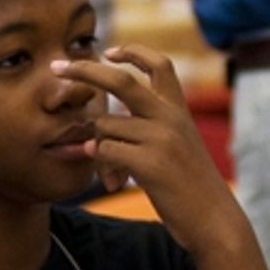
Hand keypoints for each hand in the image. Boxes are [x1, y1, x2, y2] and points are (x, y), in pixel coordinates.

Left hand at [52, 44, 237, 253]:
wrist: (212, 219)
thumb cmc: (188, 187)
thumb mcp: (175, 148)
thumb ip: (146, 133)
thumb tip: (94, 137)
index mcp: (179, 110)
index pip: (159, 65)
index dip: (133, 52)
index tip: (108, 50)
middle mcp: (171, 117)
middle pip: (119, 81)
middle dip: (84, 70)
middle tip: (56, 67)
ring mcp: (161, 138)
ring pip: (105, 125)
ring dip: (98, 148)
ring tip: (114, 176)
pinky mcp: (151, 162)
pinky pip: (106, 151)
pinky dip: (101, 163)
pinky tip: (112, 181)